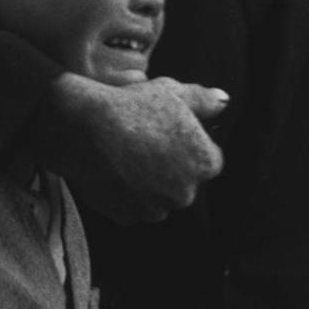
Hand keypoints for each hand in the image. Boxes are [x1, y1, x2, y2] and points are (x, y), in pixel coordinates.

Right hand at [35, 74, 227, 224]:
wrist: (85, 128)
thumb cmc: (132, 105)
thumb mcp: (172, 91)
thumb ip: (204, 99)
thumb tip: (224, 101)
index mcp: (205, 163)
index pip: (209, 158)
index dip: (190, 143)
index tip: (169, 131)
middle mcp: (186, 193)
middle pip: (184, 181)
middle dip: (172, 166)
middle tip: (147, 140)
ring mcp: (155, 209)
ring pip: (159, 196)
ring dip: (150, 183)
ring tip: (127, 154)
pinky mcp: (128, 217)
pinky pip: (134, 206)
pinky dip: (127, 193)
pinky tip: (114, 169)